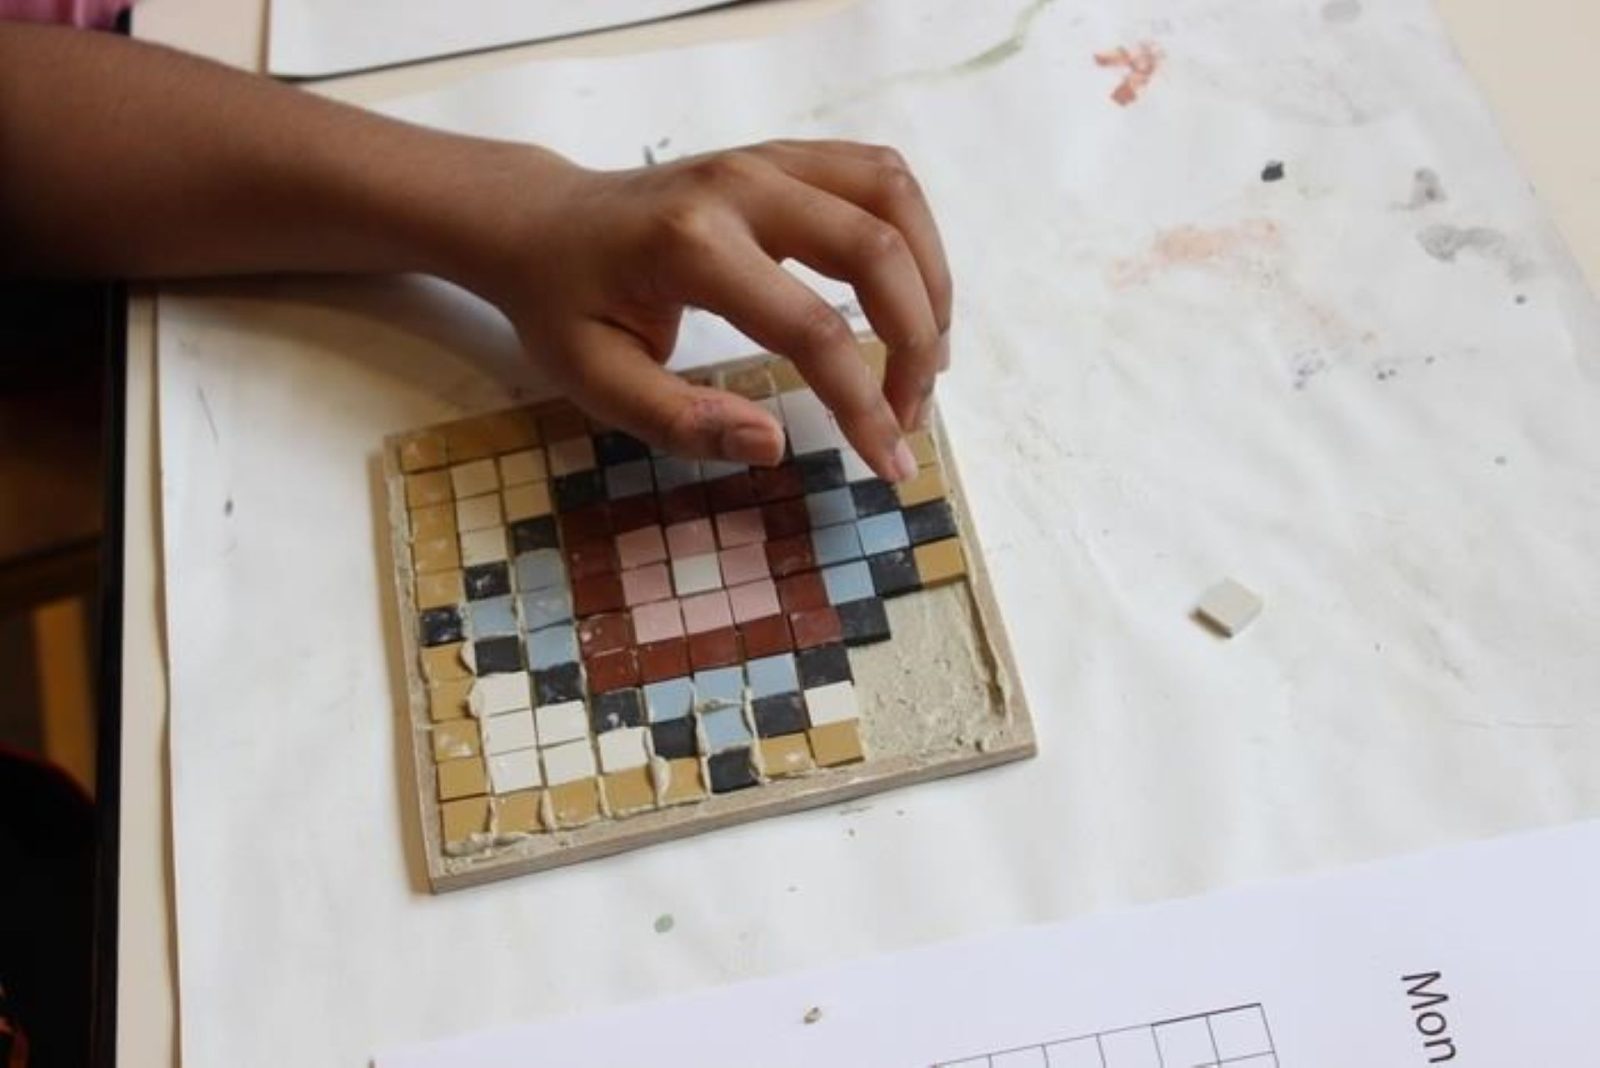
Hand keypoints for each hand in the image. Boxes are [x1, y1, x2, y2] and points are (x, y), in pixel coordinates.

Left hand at [460, 140, 952, 482]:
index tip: (889, 463)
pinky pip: (878, 177)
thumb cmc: (563, 306)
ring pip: (894, 197)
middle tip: (910, 416)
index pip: (812, 328)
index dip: (864, 404)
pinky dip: (914, 236)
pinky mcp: (783, 157)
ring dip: (930, 282)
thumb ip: (682, 421)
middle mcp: (741, 186)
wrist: (538, 220)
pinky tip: (908, 297)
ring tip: (927, 359)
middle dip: (915, 344)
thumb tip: (773, 447)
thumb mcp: (596, 381)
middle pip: (877, 251)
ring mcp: (767, 160)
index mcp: (691, 245)